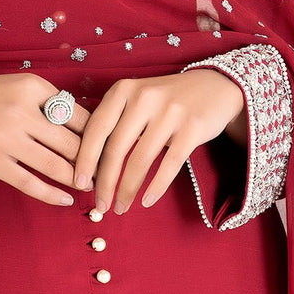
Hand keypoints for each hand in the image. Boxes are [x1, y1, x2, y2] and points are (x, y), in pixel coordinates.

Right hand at [0, 71, 92, 207]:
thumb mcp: (18, 86)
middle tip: (105, 174)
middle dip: (92, 163)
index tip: (107, 149)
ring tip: (89, 187)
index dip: (98, 136)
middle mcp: (21, 111)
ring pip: (56, 166)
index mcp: (33, 87)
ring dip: (77, 180)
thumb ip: (49, 103)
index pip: (79, 116)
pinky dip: (52, 195)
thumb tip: (90, 128)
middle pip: (72, 143)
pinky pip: (30, 183)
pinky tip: (65, 199)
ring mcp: (6, 138)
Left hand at [70, 69, 245, 213]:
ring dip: (128, 189)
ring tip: (121, 207)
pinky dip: (156, 186)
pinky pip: (169, 163)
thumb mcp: (137, 99)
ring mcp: (170, 112)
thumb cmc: (166, 99)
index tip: (78, 183)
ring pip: (141, 159)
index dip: (85, 159)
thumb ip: (115, 121)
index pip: (97, 128)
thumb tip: (89, 164)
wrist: (214, 86)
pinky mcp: (192, 127)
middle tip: (100, 204)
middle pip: (116, 148)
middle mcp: (145, 97)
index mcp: (124, 89)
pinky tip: (146, 201)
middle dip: (105, 182)